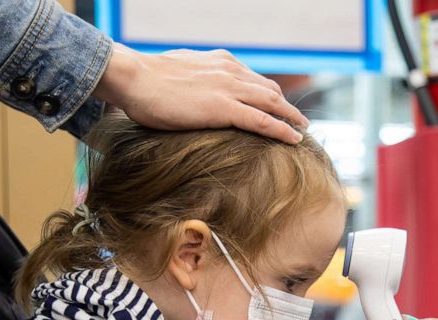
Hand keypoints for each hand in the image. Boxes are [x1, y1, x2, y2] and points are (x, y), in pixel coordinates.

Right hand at [94, 44, 307, 143]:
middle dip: (286, 106)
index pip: (253, 78)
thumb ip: (195, 82)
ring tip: (303, 131)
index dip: (269, 94)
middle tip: (299, 120)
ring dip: (291, 118)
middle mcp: (230, 71)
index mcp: (221, 62)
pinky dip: (281, 130)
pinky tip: (294, 140)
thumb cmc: (147, 81)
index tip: (278, 105)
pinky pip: (262, 121)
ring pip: (272, 104)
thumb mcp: (179, 74)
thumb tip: (192, 93)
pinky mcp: (224, 108)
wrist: (135, 78)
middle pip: (269, 90)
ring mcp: (229, 88)